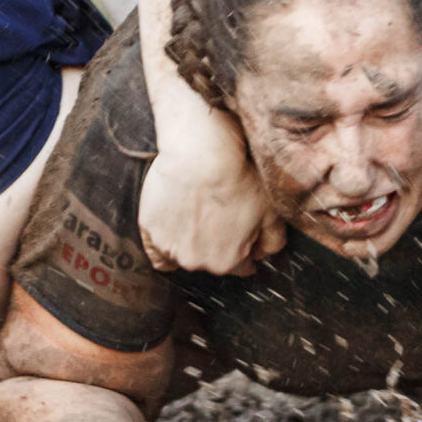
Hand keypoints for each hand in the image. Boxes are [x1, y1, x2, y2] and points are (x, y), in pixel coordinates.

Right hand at [137, 106, 284, 276]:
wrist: (202, 155)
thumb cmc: (237, 180)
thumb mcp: (270, 212)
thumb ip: (273, 242)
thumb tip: (264, 254)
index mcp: (227, 261)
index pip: (240, 267)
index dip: (243, 248)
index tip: (240, 235)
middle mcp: (197, 262)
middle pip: (209, 261)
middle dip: (215, 245)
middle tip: (217, 217)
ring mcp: (170, 248)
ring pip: (181, 256)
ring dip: (188, 244)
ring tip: (194, 215)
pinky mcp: (149, 231)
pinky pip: (154, 249)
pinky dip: (162, 243)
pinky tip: (172, 227)